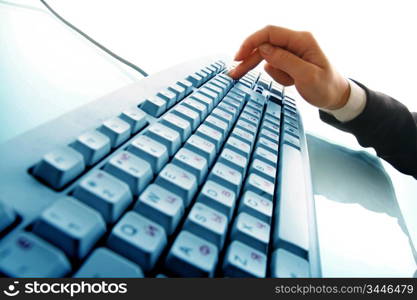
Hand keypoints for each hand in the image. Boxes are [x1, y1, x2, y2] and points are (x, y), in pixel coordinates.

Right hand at [229, 25, 349, 109]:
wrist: (336, 97)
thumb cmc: (326, 87)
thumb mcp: (306, 76)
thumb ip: (285, 61)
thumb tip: (263, 49)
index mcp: (302, 40)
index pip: (270, 33)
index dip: (251, 42)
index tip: (238, 57)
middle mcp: (295, 42)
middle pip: (264, 44)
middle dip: (249, 58)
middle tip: (235, 74)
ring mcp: (292, 51)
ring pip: (267, 55)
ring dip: (269, 70)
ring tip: (287, 83)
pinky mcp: (289, 60)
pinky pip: (273, 66)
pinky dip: (277, 76)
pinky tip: (291, 82)